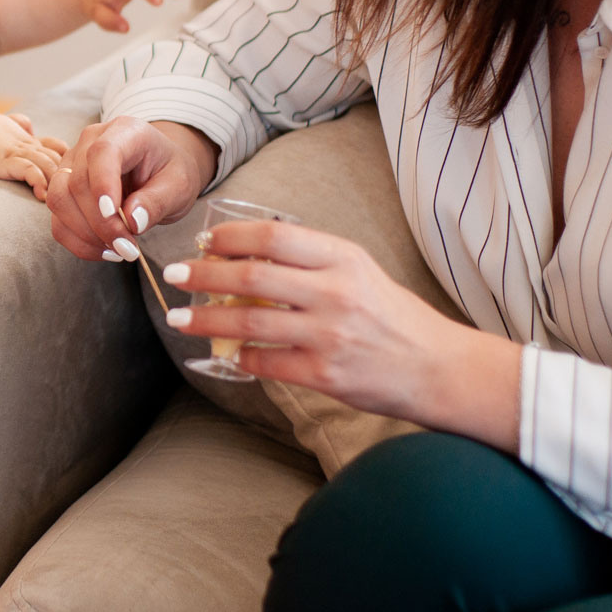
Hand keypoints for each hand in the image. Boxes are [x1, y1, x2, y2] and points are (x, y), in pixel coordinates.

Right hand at [0, 110, 65, 197]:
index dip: (67, 160)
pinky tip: (42, 195)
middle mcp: (27, 145)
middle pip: (58, 157)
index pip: (58, 147)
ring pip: (48, 164)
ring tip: (60, 199)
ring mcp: (17, 152)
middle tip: (69, 194)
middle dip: (66, 175)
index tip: (68, 177)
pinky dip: (39, 181)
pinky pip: (29, 169)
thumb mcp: (3, 123)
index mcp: (28, 139)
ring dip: (56, 182)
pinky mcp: (6, 161)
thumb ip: (18, 123)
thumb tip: (29, 125)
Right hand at [47, 116, 217, 261]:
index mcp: (125, 131)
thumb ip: (158, 201)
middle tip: (129, 248)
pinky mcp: (62, 189)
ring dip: (85, 234)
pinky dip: (78, 242)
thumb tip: (132, 220)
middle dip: (100, 223)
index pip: (102, 152)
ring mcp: (71, 164)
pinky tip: (104, 250)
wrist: (159, 170)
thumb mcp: (179, 186)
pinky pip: (58, 220)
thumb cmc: (169, 172)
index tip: (112, 214)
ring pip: (59, 200)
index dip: (102, 183)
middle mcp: (90, 142)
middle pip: (77, 182)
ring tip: (118, 250)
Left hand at [162, 219, 521, 446]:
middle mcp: (336, 292)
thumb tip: (247, 254)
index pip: (272, 237)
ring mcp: (329, 335)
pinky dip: (238, 355)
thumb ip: (312, 262)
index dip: (229, 238)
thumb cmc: (393, 317)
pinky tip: (224, 351)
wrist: (437, 368)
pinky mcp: (325, 374)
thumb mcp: (360, 272)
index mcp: (343, 258)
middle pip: (251, 275)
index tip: (203, 243)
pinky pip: (265, 362)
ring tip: (179, 317)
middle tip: (174, 275)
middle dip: (203, 275)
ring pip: (248, 320)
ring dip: (205, 318)